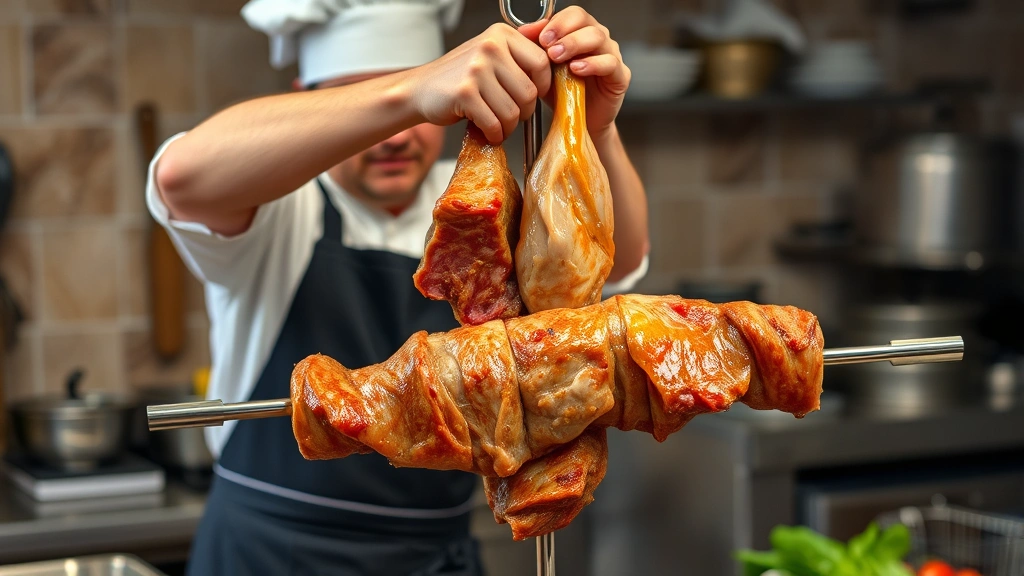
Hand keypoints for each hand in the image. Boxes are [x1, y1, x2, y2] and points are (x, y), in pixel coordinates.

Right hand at [404, 23, 550, 142]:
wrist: (421, 89)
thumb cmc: (460, 76)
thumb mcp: (491, 54)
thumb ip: (520, 54)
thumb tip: (557, 54)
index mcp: (501, 35)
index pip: (541, 62)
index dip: (542, 86)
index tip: (532, 95)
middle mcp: (490, 47)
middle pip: (529, 92)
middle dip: (523, 113)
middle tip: (511, 115)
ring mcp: (476, 70)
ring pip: (513, 112)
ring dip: (507, 127)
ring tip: (497, 125)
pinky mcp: (465, 93)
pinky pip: (494, 123)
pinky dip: (493, 134)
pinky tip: (487, 132)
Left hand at [520, 7, 630, 138]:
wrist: (577, 122)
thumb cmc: (562, 93)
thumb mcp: (543, 69)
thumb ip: (535, 47)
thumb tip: (523, 30)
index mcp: (581, 32)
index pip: (574, 14)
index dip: (557, 22)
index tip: (541, 37)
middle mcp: (598, 39)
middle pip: (585, 21)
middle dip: (563, 32)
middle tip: (547, 46)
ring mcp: (611, 55)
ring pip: (598, 37)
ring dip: (575, 44)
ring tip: (557, 58)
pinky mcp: (621, 75)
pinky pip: (610, 63)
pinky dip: (592, 64)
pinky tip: (576, 70)